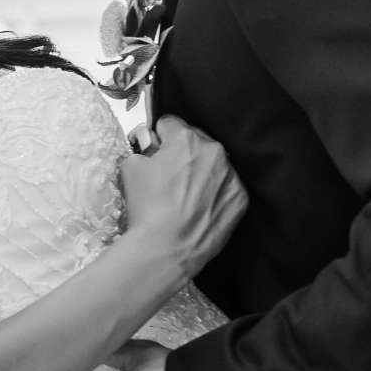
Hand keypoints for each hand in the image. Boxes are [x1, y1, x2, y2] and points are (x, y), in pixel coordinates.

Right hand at [120, 116, 246, 276]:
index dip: (158, 137)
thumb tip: (150, 151)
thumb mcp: (130, 168)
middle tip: (169, 176)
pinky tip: (199, 208)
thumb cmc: (147, 207)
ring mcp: (231, 175)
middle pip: (196, 142)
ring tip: (185, 196)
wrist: (167, 248)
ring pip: (214, 164)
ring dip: (201, 172)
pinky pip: (226, 187)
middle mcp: (214, 152)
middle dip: (183, 154)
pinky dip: (215, 193)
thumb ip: (142, 150)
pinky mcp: (240, 199)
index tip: (155, 149)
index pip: (170, 123)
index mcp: (186, 139)